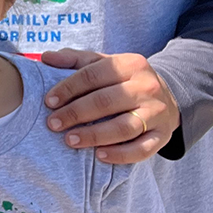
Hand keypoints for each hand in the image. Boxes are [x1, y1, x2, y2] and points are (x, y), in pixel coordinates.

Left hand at [39, 49, 179, 163]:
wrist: (166, 96)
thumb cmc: (123, 81)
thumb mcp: (103, 63)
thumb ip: (75, 60)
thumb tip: (45, 58)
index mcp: (131, 64)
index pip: (94, 75)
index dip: (69, 89)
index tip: (49, 102)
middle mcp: (147, 86)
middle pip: (107, 101)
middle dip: (76, 113)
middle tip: (53, 124)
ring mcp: (157, 112)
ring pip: (124, 127)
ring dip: (94, 135)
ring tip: (70, 140)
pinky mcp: (163, 135)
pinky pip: (142, 149)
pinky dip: (121, 154)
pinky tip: (99, 155)